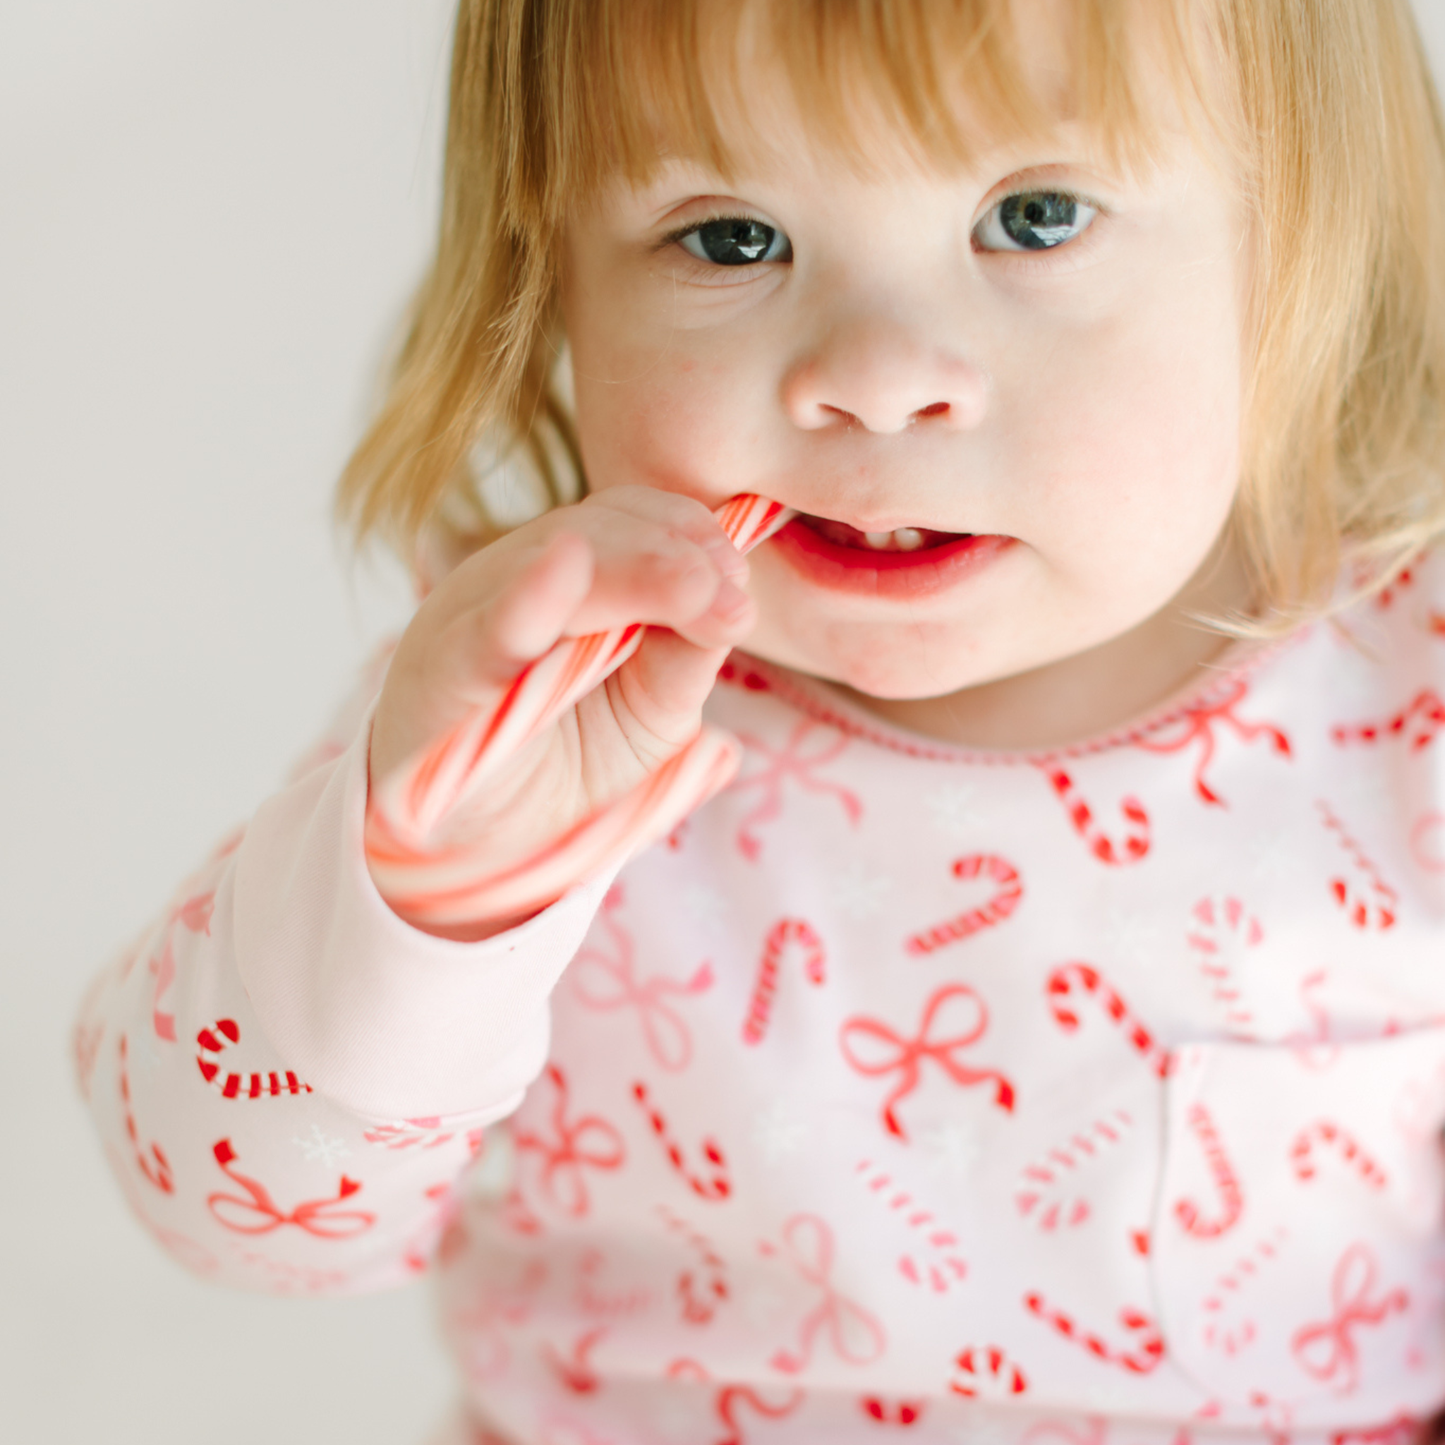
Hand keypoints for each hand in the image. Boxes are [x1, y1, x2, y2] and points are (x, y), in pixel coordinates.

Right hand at [368, 486, 755, 933]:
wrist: (468, 856)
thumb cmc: (559, 772)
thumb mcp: (646, 718)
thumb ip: (682, 661)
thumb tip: (735, 608)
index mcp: (563, 579)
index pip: (630, 520)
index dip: (690, 536)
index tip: (739, 582)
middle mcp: (511, 581)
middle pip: (598, 531)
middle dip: (675, 559)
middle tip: (731, 601)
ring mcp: (469, 620)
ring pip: (549, 562)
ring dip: (633, 570)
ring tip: (694, 591)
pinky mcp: (440, 678)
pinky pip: (485, 632)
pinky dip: (526, 602)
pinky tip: (565, 571)